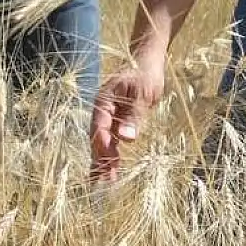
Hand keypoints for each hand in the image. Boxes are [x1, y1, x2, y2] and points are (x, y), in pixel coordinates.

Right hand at [89, 47, 166, 181]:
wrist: (147, 64)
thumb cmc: (145, 74)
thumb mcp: (143, 92)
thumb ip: (135, 114)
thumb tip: (127, 138)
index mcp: (104, 99)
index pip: (100, 124)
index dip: (102, 142)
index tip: (107, 158)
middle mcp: (103, 110)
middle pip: (98, 137)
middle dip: (101, 157)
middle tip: (103, 179)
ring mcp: (109, 117)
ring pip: (104, 142)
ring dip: (105, 160)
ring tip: (106, 181)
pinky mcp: (117, 122)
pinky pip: (112, 141)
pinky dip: (112, 155)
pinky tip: (112, 170)